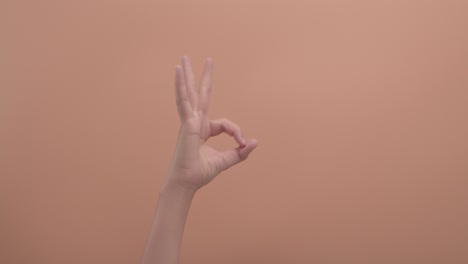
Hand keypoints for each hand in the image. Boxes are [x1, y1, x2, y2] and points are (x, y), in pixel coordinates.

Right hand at [165, 56, 256, 191]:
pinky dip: (179, 86)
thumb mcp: (225, 161)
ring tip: (183, 58)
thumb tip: (254, 142)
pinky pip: (183, 101)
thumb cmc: (200, 173)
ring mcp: (189, 121)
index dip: (237, 132)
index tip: (242, 143)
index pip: (225, 124)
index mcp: (203, 130)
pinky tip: (177, 72)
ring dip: (187, 75)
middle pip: (200, 95)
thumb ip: (240, 153)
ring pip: (189, 94)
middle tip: (207, 60)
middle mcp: (195, 122)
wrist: (186, 183)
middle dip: (203, 77)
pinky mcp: (185, 123)